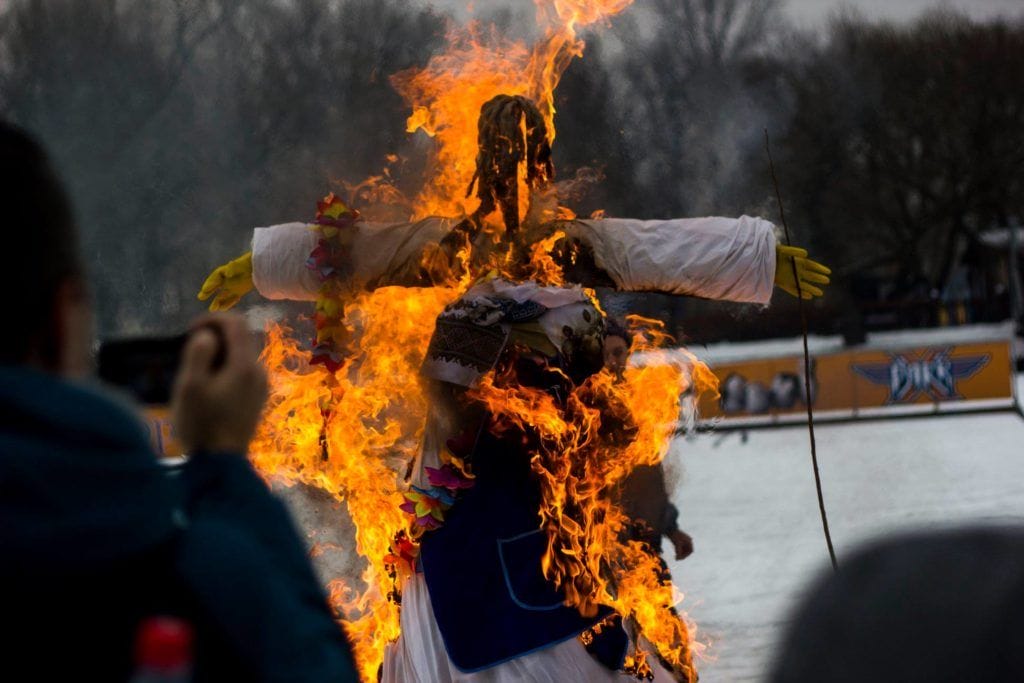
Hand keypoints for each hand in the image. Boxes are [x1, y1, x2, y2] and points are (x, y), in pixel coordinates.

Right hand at [171, 314, 266, 453]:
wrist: (221, 464)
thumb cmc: (201, 424)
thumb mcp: (190, 386)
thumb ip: (199, 354)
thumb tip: (208, 335)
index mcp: (245, 365)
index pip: (236, 323)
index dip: (211, 319)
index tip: (190, 331)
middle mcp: (260, 372)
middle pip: (240, 338)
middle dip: (214, 337)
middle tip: (189, 353)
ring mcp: (262, 386)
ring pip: (241, 355)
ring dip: (219, 353)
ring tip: (195, 373)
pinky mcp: (258, 398)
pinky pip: (243, 371)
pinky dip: (227, 368)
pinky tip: (209, 387)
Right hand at [197, 251, 253, 310]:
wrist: (256, 267)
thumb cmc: (246, 264)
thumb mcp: (238, 265)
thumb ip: (232, 268)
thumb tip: (228, 274)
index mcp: (223, 272)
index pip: (215, 278)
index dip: (210, 284)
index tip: (205, 289)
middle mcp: (225, 280)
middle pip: (215, 287)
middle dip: (208, 292)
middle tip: (200, 297)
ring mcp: (232, 286)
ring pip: (222, 296)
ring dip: (217, 302)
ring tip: (212, 310)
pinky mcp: (239, 292)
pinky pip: (232, 299)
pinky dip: (228, 303)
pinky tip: (222, 309)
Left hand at [669, 529, 693, 560]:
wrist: (668, 529)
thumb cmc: (674, 535)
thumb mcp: (677, 545)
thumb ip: (678, 552)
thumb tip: (677, 559)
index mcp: (689, 541)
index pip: (690, 551)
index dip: (686, 555)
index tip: (681, 558)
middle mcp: (687, 541)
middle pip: (687, 551)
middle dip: (682, 555)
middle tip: (677, 558)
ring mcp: (684, 541)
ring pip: (683, 550)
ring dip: (680, 553)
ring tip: (675, 555)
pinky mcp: (679, 541)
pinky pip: (680, 548)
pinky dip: (678, 551)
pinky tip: (675, 552)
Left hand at [774, 244, 830, 299]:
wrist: (763, 260)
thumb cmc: (774, 253)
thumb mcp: (785, 250)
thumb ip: (795, 252)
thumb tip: (806, 254)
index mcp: (798, 262)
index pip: (812, 266)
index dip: (820, 269)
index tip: (828, 272)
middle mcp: (796, 271)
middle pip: (810, 276)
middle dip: (819, 279)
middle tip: (828, 281)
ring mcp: (791, 278)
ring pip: (804, 285)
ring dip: (812, 289)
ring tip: (820, 293)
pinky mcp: (784, 284)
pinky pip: (794, 290)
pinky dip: (801, 293)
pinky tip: (809, 296)